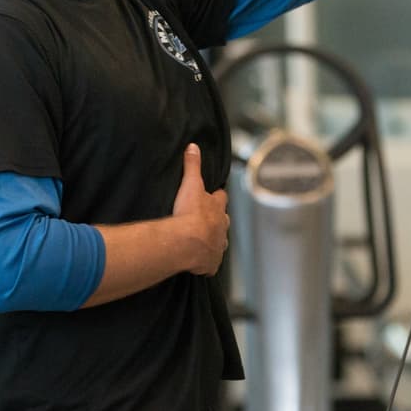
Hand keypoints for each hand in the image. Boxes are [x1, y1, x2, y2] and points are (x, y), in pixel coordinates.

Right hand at [170, 143, 228, 275]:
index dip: (217, 197)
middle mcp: (222, 228)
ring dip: (212, 241)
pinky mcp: (210, 263)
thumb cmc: (189, 213)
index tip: (214, 196)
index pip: (221, 199)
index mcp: (218, 209)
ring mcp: (218, 247)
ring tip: (202, 242)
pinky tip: (198, 262)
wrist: (187, 241)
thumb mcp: (190, 184)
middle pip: (223, 222)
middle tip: (206, 221)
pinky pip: (210, 264)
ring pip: (219, 243)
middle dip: (217, 221)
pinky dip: (205, 262)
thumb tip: (193, 147)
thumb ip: (192, 165)